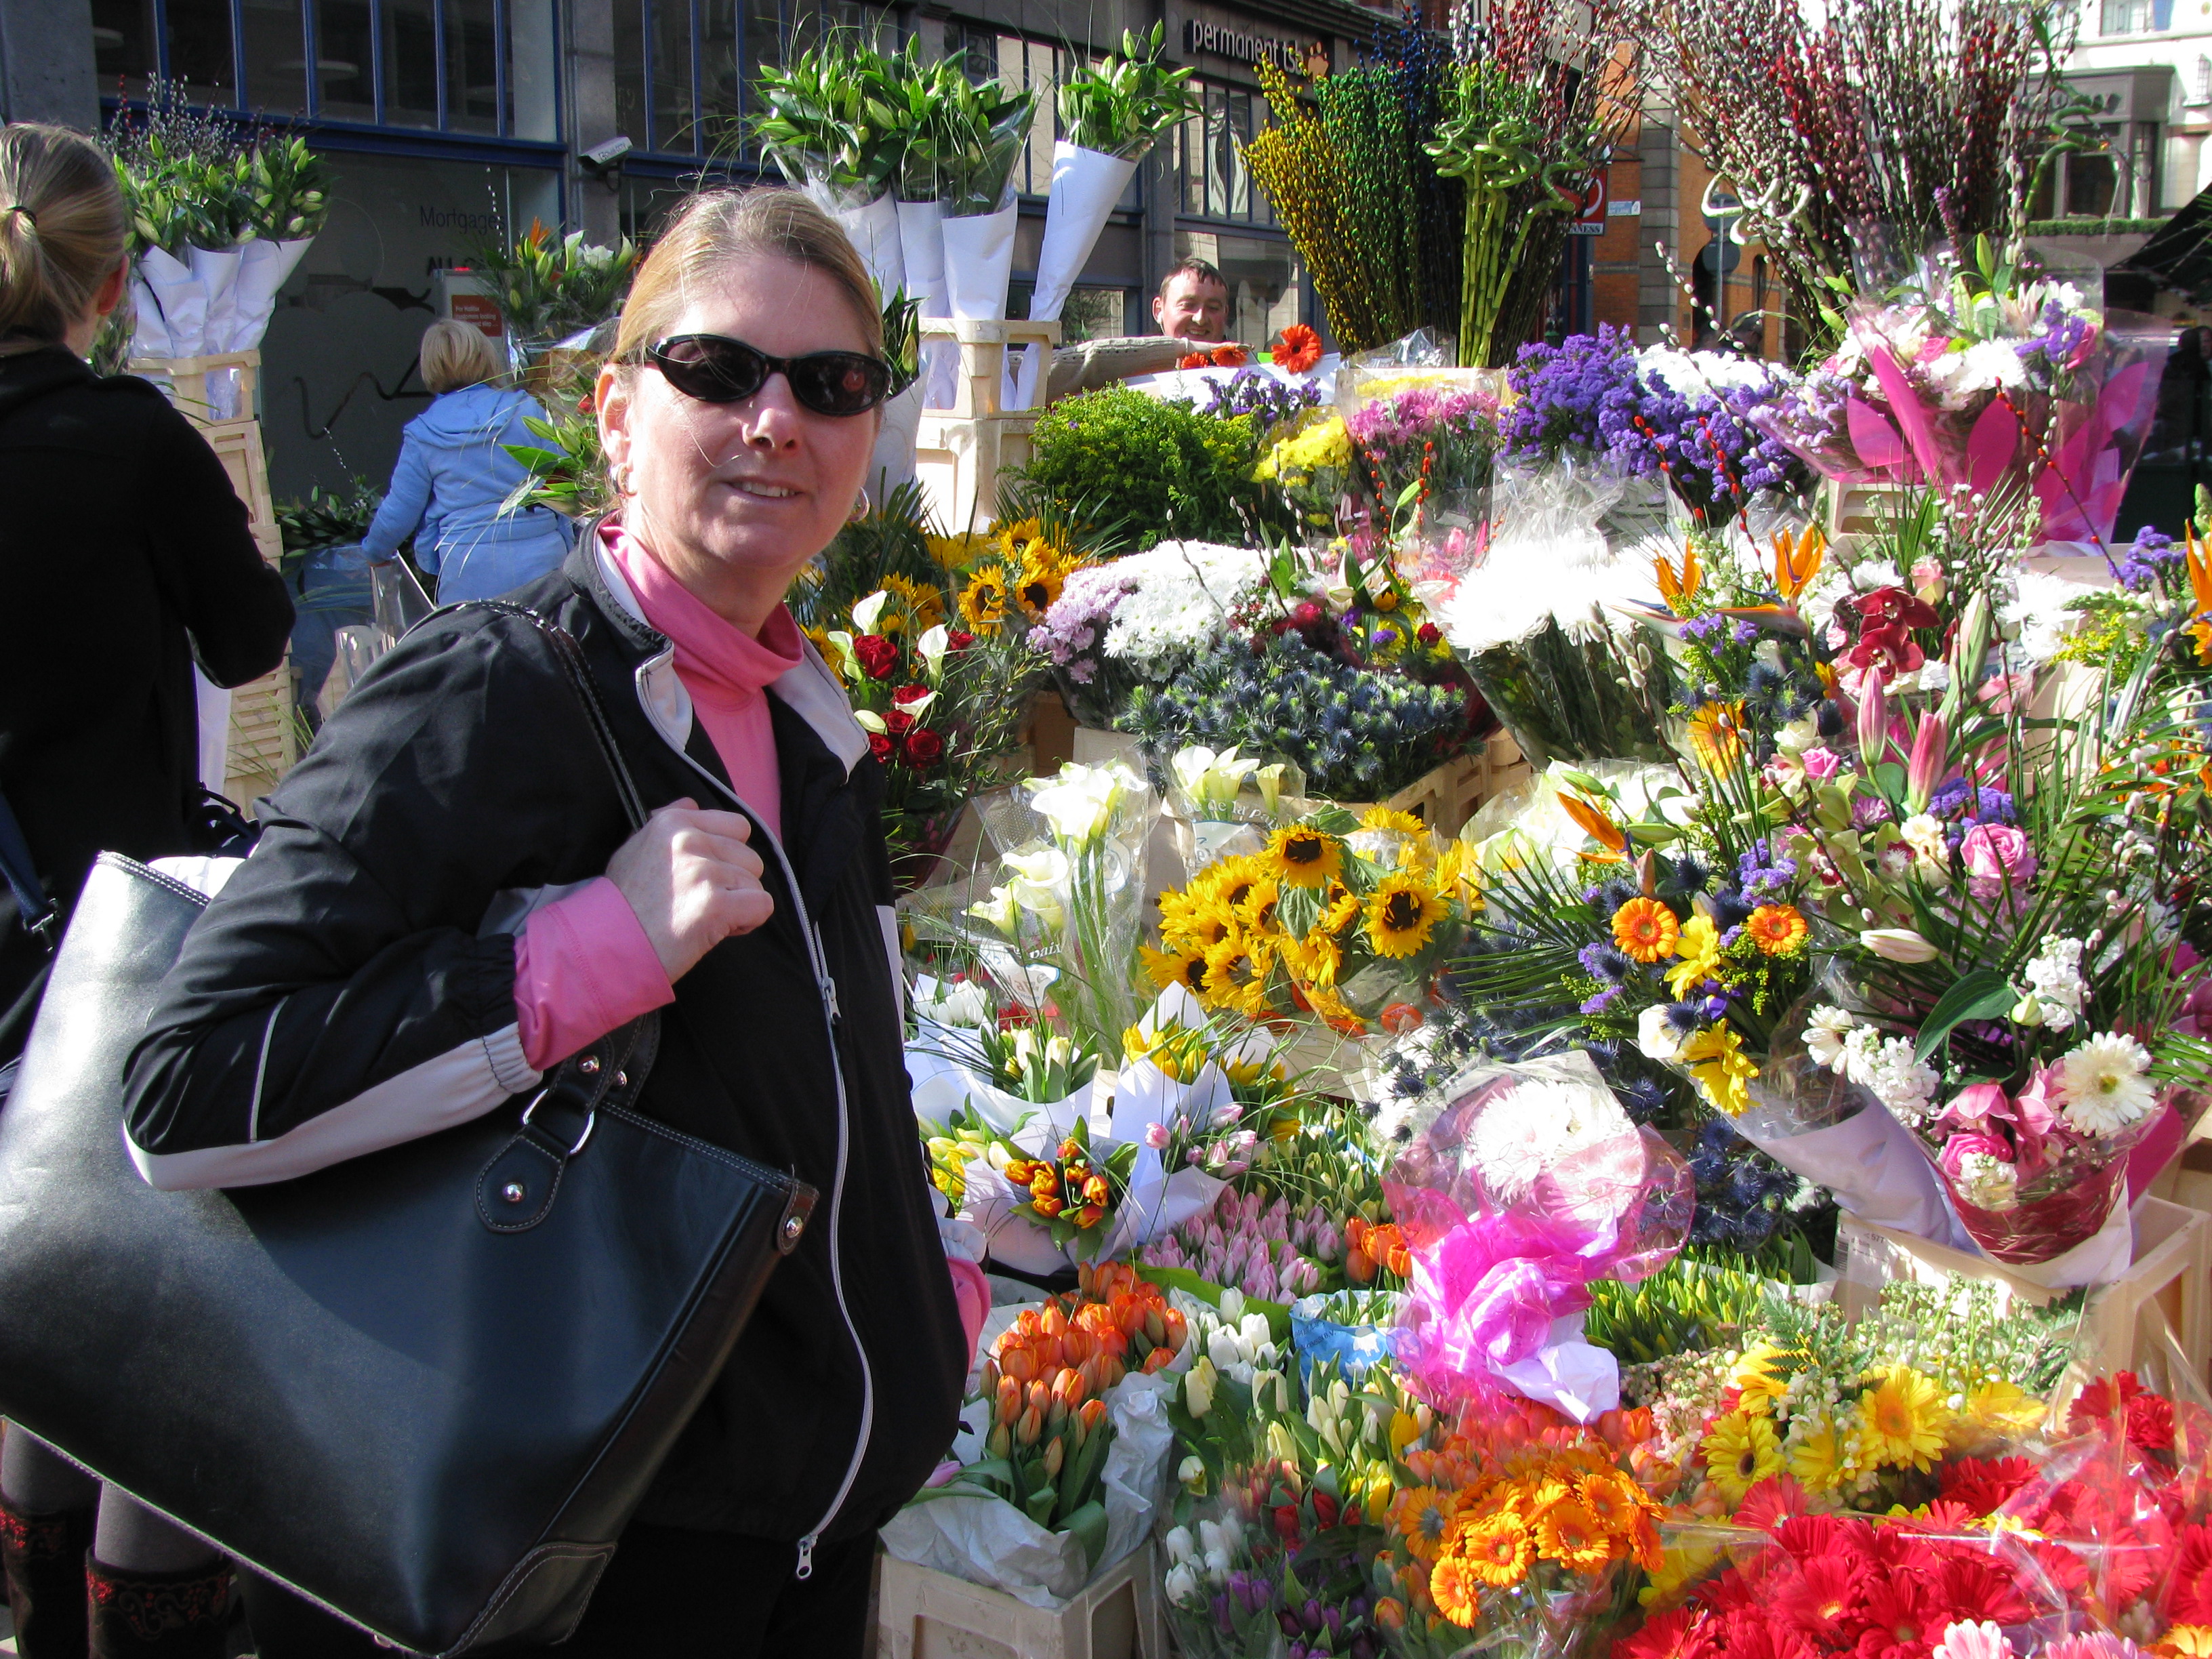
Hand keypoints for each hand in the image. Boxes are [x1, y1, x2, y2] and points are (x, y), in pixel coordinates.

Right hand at [604, 799, 772, 982]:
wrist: (608, 945)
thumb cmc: (623, 903)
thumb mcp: (635, 849)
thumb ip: (665, 823)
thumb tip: (692, 801)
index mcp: (673, 822)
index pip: (736, 826)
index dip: (729, 855)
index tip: (707, 877)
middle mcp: (690, 841)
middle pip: (750, 857)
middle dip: (735, 884)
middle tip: (703, 903)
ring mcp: (704, 871)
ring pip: (755, 883)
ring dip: (739, 905)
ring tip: (704, 918)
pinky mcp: (715, 903)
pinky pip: (762, 906)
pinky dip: (748, 922)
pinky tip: (718, 930)